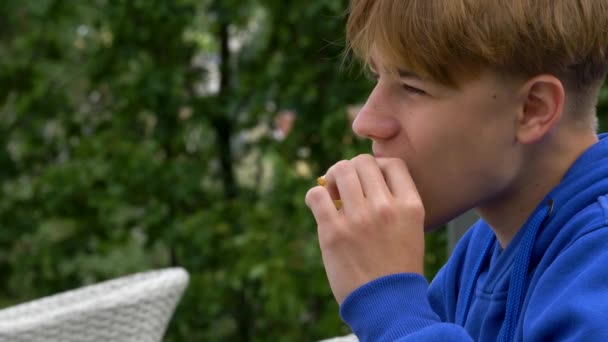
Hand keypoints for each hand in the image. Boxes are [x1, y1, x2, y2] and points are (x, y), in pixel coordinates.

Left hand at [305, 154, 425, 304]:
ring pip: (340, 171)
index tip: (369, 179)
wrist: (387, 304)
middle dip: (351, 169)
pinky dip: (315, 195)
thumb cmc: (396, 267)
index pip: (393, 163)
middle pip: (363, 162)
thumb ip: (394, 202)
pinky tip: (318, 204)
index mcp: (410, 206)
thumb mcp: (410, 230)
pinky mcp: (334, 232)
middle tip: (344, 185)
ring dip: (332, 178)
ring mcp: (359, 219)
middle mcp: (386, 207)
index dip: (377, 165)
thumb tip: (362, 177)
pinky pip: (317, 194)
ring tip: (332, 192)